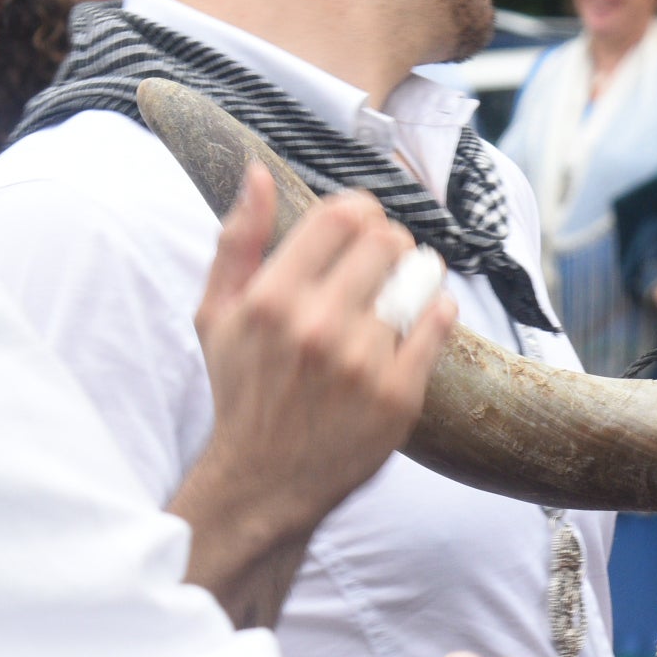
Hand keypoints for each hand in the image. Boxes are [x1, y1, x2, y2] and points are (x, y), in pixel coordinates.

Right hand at [169, 167, 454, 628]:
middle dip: (389, 244)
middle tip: (382, 264)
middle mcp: (317, 327)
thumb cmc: (242, 391)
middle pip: (388, 241)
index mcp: (271, 299)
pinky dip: (437, 312)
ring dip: (415, 277)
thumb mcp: (217, 315)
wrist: (263, 482)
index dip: (361, 212)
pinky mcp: (398, 396)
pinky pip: (439, 324)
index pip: (343, 216)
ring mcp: (362, 364)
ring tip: (400, 293)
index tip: (361, 228)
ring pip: (418, 280)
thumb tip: (258, 174)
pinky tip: (420, 319)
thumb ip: (237, 240)